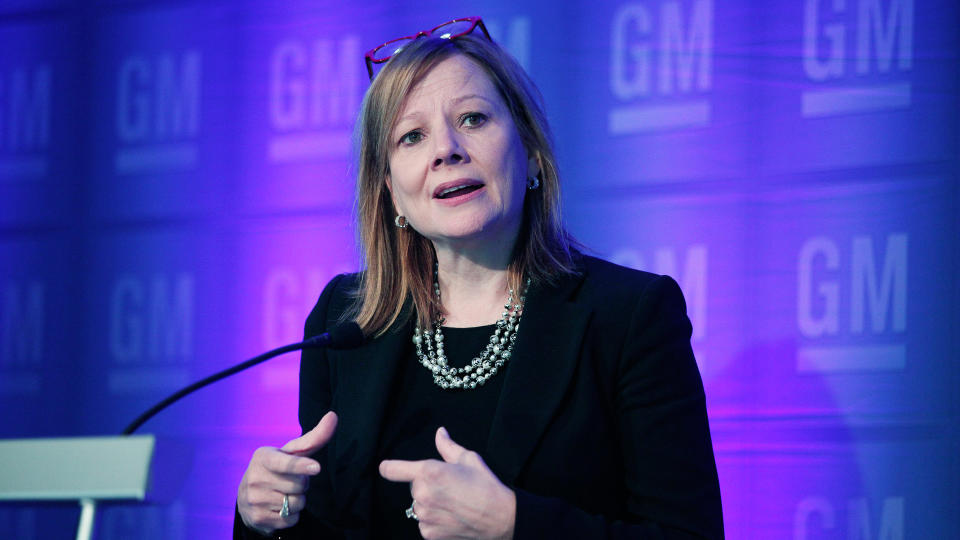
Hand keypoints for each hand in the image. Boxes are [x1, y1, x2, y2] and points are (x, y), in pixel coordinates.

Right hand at [237, 411, 337, 534]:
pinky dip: (292, 515)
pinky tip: (279, 508)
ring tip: (284, 493)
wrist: (248, 496)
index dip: (301, 466)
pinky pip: (291, 520)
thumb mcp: (291, 453)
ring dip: (298, 501)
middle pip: (299, 485)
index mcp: (263, 457)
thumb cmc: (277, 468)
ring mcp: (254, 499)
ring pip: (296, 504)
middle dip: (301, 484)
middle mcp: (255, 478)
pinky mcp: (257, 518)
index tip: (315, 468)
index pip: (286, 463)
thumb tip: (333, 416)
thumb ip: (314, 437)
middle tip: (289, 481)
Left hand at [379, 427, 515, 539]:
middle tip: (448, 487)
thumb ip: (448, 446)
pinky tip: (451, 517)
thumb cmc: (486, 487)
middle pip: (413, 487)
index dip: (388, 467)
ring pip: (418, 505)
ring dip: (429, 503)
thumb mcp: (469, 459)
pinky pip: (424, 523)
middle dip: (426, 485)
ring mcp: (425, 516)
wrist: (501, 519)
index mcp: (429, 472)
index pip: (393, 470)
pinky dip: (433, 520)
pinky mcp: (429, 533)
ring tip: (453, 503)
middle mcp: (423, 494)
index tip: (386, 468)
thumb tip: (440, 433)